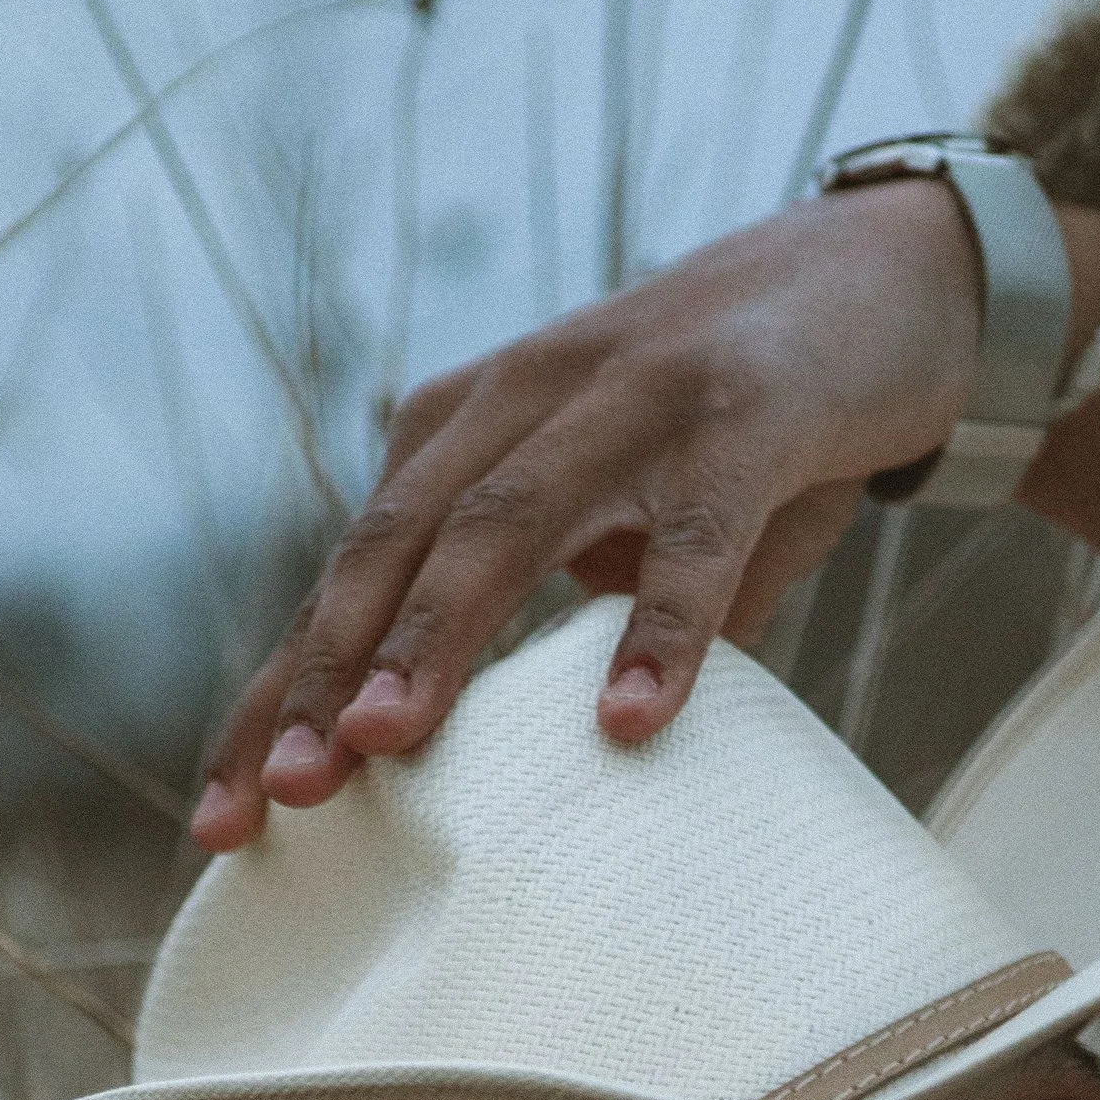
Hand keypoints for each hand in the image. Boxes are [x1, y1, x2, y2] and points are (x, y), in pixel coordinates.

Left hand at [191, 179, 993, 851]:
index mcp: (468, 430)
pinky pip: (692, 541)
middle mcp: (523, 401)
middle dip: (326, 671)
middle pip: (397, 545)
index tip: (221, 818)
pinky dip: (657, 630)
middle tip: (286, 791)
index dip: (280, 693)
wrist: (879, 281)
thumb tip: (526, 768)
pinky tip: (626, 721)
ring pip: (507, 526)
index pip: (352, 576)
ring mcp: (631, 402)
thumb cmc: (730, 433)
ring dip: (438, 636)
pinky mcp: (744, 419)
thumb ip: (557, 611)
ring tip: (390, 745)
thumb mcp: (616, 516)